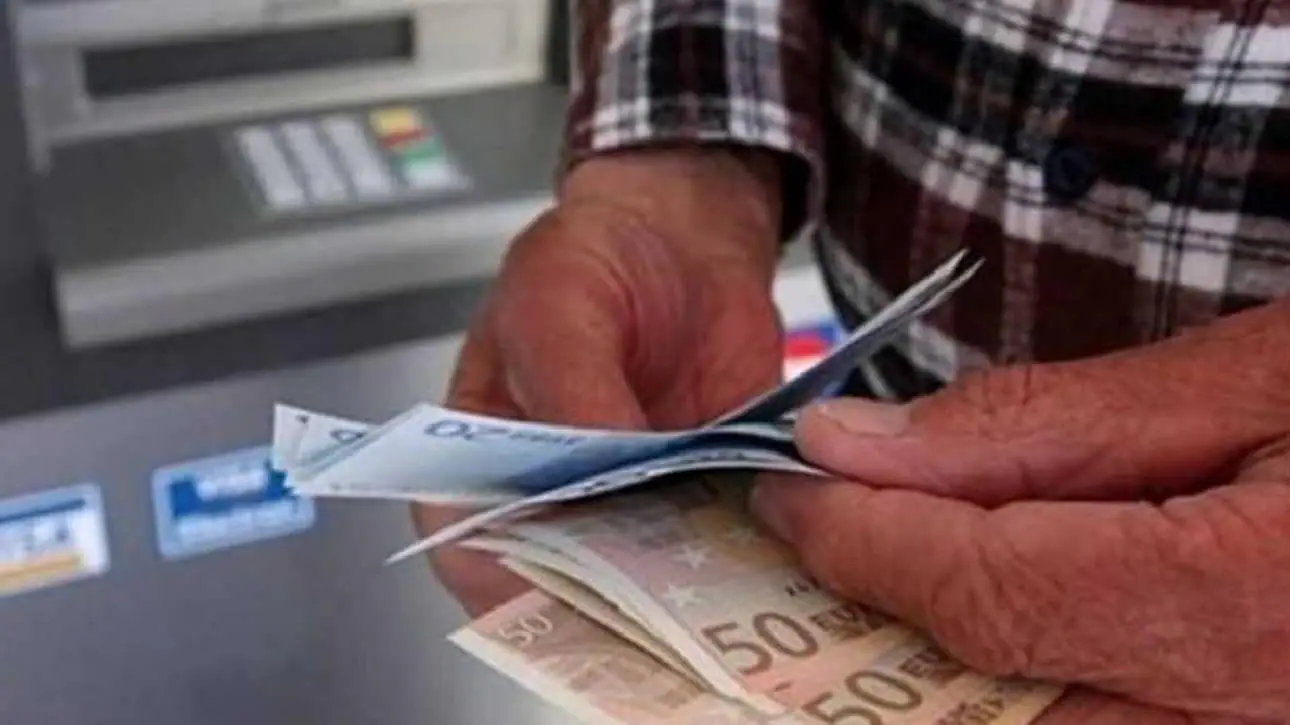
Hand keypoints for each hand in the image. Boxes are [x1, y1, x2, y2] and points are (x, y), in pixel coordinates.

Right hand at [415, 147, 787, 616]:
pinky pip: (718, 549)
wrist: (683, 238)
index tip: (566, 590)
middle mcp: (550, 502)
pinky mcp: (700, 504)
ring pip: (646, 584)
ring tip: (718, 587)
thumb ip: (570, 386)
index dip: (508, 585)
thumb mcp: (556, 303)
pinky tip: (768, 550)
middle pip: (563, 584)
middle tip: (657, 599)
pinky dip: (742, 557)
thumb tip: (602, 464)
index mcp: (479, 462)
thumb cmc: (587, 262)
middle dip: (609, 599)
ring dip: (683, 592)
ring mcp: (629, 511)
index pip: (471, 551)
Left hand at [750, 300, 1289, 723]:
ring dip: (927, 663)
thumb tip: (859, 447)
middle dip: (874, 621)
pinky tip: (972, 621)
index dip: (859, 538)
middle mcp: (1244, 715)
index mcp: (1249, 606)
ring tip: (873, 574)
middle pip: (990, 697)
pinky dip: (1009, 684)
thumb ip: (1046, 427)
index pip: (982, 592)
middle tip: (805, 542)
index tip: (786, 486)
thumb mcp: (1252, 375)